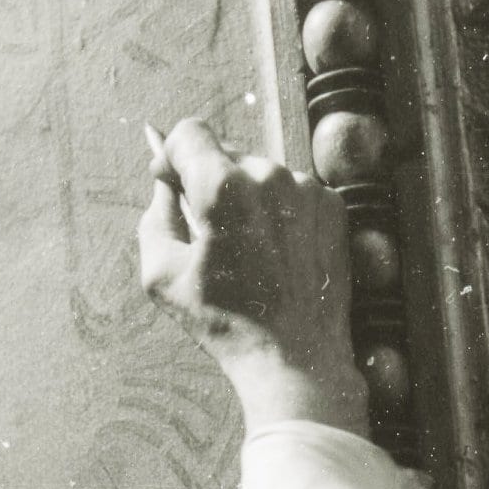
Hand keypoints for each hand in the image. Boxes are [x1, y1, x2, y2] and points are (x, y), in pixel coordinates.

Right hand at [139, 119, 368, 436]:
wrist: (294, 357)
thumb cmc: (224, 322)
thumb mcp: (161, 274)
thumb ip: (155, 215)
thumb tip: (166, 182)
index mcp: (222, 187)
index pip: (189, 132)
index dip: (173, 154)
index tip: (173, 180)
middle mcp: (268, 176)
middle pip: (227, 152)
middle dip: (212, 181)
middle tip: (211, 230)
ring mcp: (306, 189)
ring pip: (262, 173)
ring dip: (248, 197)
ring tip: (249, 250)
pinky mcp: (332, 207)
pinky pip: (294, 192)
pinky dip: (281, 211)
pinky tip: (277, 253)